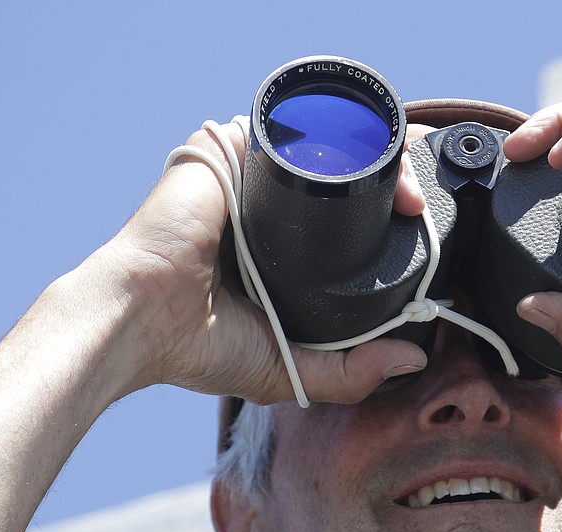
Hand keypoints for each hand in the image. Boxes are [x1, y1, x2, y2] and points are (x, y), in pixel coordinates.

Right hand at [92, 118, 431, 404]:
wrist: (139, 318)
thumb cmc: (197, 346)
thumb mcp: (289, 368)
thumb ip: (350, 372)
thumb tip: (412, 358)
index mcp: (279, 250)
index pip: (344, 219)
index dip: (386, 214)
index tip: (421, 226)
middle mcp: (265, 206)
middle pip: (341, 177)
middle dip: (391, 179)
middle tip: (420, 207)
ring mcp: (246, 174)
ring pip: (323, 147)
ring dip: (372, 154)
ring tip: (407, 186)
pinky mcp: (227, 149)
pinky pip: (289, 129)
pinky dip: (332, 132)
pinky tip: (371, 149)